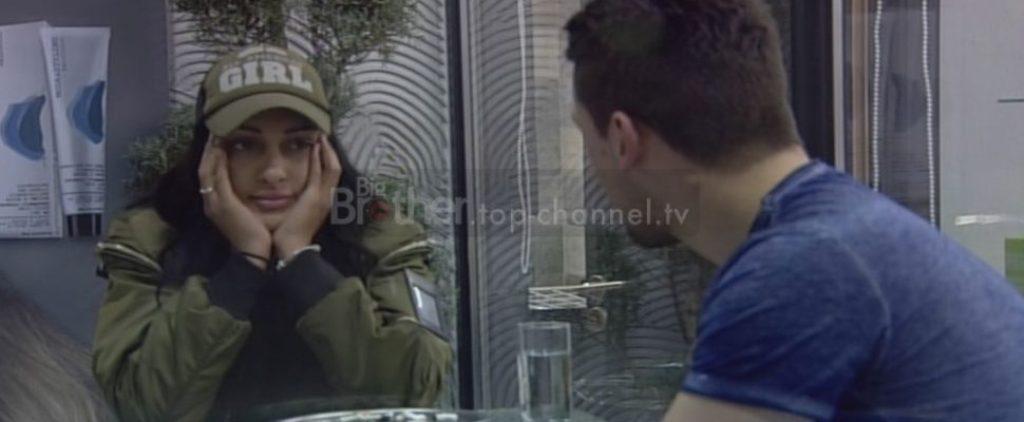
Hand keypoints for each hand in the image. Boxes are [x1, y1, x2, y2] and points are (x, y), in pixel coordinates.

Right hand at [198, 135, 271, 267]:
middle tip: (214, 130)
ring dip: (210, 151)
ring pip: (206, 170)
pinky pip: (215, 178)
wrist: (254, 254)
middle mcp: (210, 202)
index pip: (209, 175)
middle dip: (207, 149)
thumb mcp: (244, 213)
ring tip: (216, 133)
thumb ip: (241, 199)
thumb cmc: (255, 235)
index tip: (217, 140)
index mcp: (216, 204)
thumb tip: (247, 186)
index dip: (211, 157)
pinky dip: (216, 162)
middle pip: (203, 169)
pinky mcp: (222, 204)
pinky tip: (220, 148)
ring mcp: (214, 202)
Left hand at [272, 135, 342, 257]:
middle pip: (336, 168)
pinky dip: (320, 157)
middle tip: (324, 136)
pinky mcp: (316, 197)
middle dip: (331, 152)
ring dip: (327, 151)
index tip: (322, 146)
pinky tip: (316, 146)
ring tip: (321, 136)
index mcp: (324, 201)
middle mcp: (328, 197)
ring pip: (332, 167)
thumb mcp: (298, 213)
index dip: (328, 159)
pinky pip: (322, 172)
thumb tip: (294, 193)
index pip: (331, 175)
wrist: (292, 248)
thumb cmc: (290, 234)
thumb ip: (300, 201)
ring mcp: (324, 196)